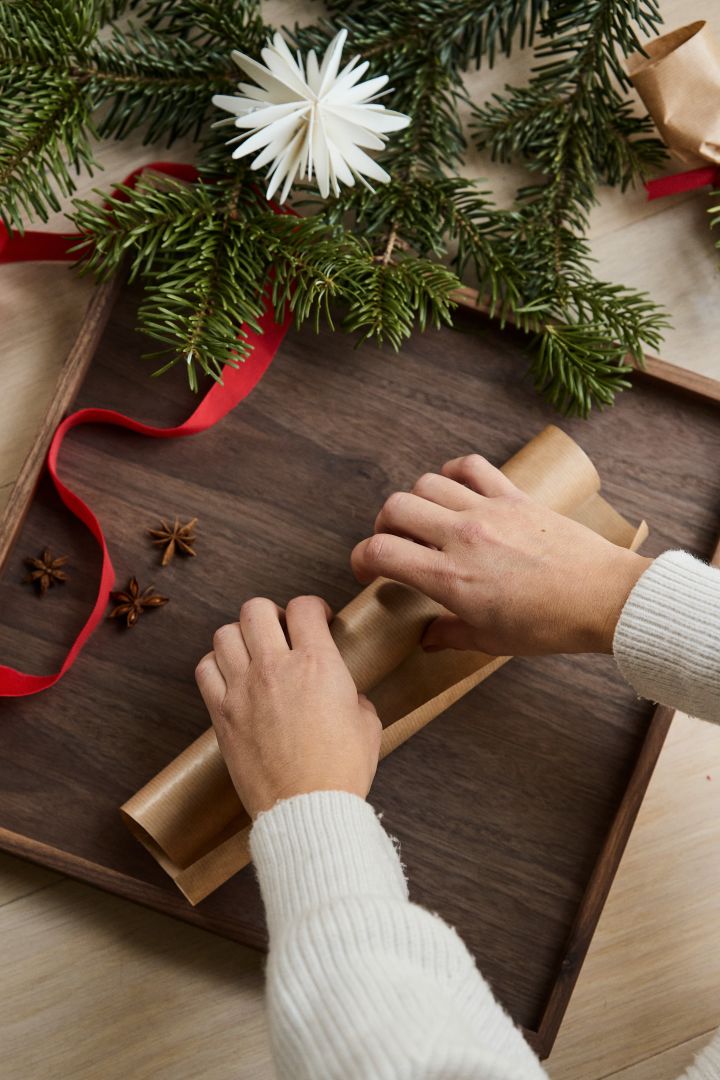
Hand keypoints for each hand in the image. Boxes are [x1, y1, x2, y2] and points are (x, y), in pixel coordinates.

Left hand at [195, 596, 381, 818]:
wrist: (308, 810)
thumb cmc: (341, 770)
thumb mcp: (368, 723)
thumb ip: (352, 695)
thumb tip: (345, 694)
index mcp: (318, 664)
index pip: (304, 607)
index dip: (313, 608)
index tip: (318, 621)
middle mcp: (276, 668)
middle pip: (256, 609)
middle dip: (271, 613)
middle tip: (282, 631)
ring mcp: (243, 689)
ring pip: (225, 633)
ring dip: (241, 636)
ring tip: (253, 651)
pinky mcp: (223, 715)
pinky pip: (205, 669)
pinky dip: (215, 664)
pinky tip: (231, 675)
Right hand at [351, 454, 650, 655]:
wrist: (604, 599)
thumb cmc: (549, 625)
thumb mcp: (491, 641)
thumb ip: (450, 635)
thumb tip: (426, 638)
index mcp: (451, 578)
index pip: (381, 551)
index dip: (361, 559)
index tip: (367, 570)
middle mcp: (462, 537)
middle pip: (394, 507)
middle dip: (383, 526)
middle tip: (394, 544)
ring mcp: (488, 510)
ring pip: (426, 483)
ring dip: (415, 501)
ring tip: (426, 521)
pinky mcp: (513, 496)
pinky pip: (470, 466)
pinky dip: (453, 472)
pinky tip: (454, 490)